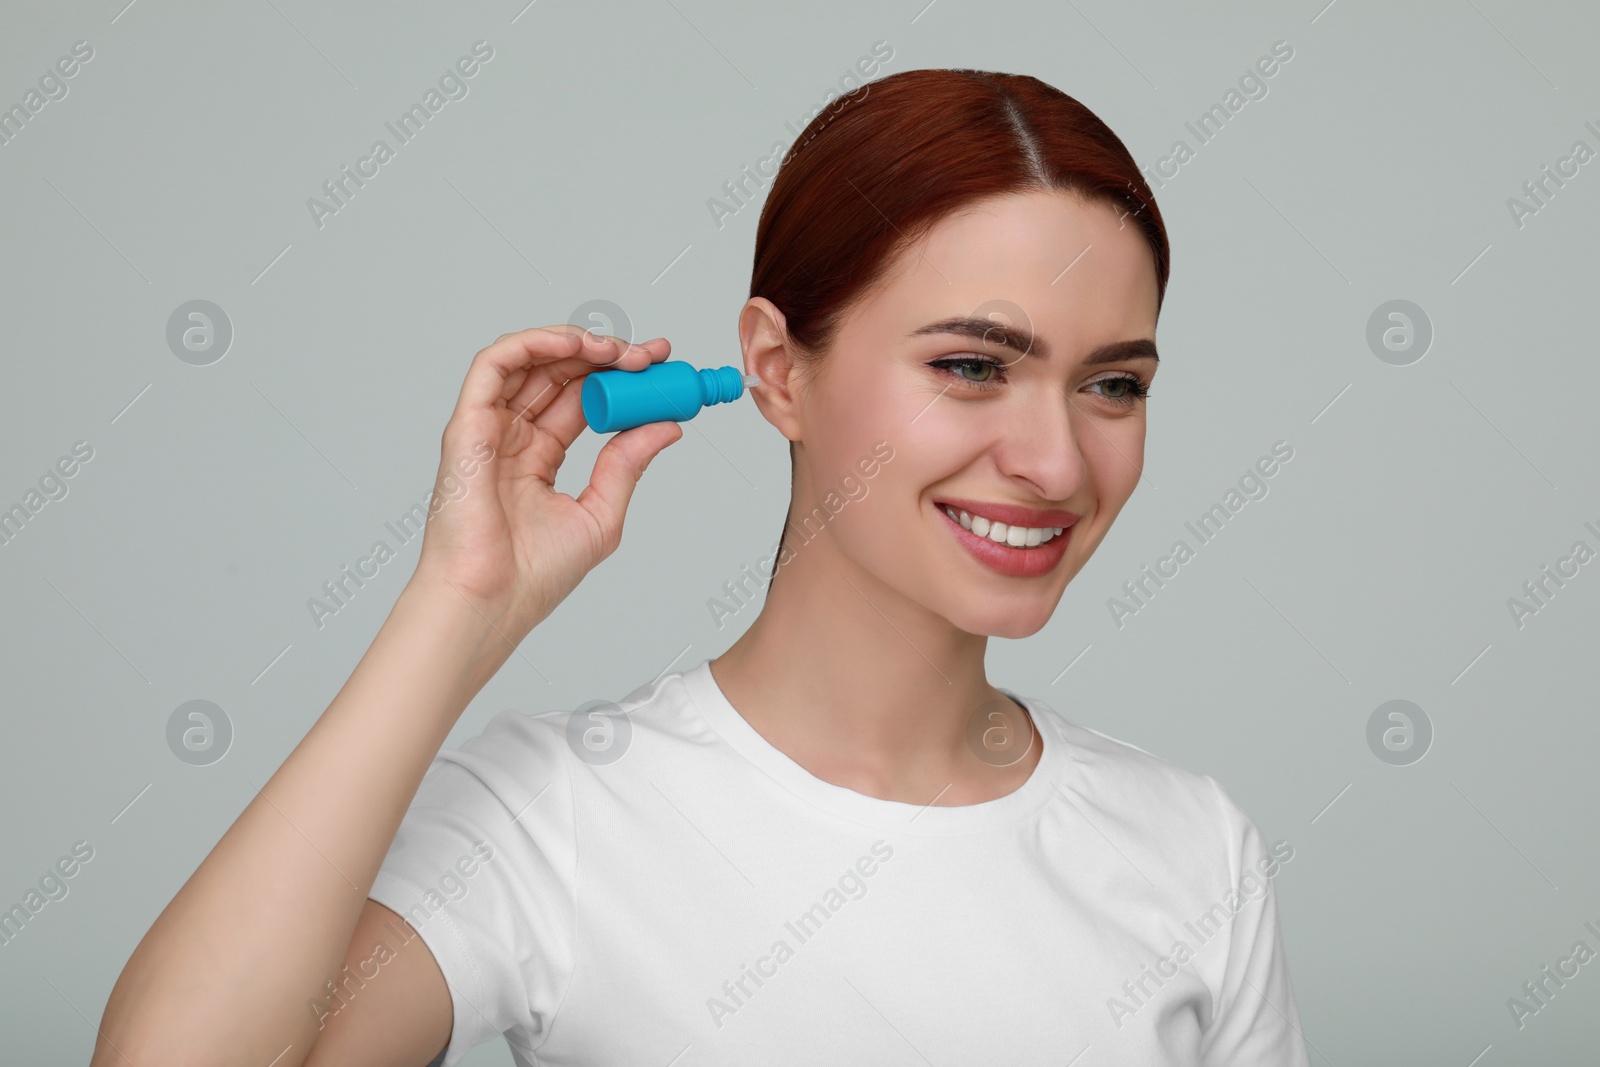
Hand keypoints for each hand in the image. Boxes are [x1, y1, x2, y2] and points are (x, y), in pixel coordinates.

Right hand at [408, 325, 682, 637]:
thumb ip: (628, 465)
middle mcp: (511, 438)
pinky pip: (493, 365)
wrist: (492, 601)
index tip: (660, 368)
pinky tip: (574, 343)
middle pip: (560, 375)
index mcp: (538, 459)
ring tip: (618, 349)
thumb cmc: (533, 575)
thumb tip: (666, 425)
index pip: (582, 401)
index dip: (619, 379)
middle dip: (606, 355)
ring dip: (575, 343)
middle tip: (649, 354)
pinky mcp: (467, 425)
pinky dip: (533, 343)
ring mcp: (488, 429)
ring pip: (529, 361)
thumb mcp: (600, 513)